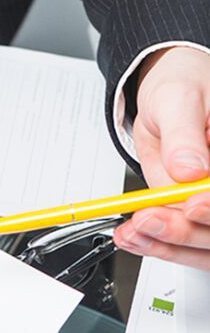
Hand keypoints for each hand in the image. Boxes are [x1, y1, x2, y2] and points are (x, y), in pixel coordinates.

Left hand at [114, 47, 209, 269]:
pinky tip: (132, 237)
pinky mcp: (196, 216)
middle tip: (148, 219)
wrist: (168, 98)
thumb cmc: (184, 88)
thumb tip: (189, 168)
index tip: (190, 203)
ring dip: (167, 245)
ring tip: (131, 233)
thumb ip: (185, 136)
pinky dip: (157, 244)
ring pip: (206, 244)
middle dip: (187, 230)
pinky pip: (186, 242)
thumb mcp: (179, 99)